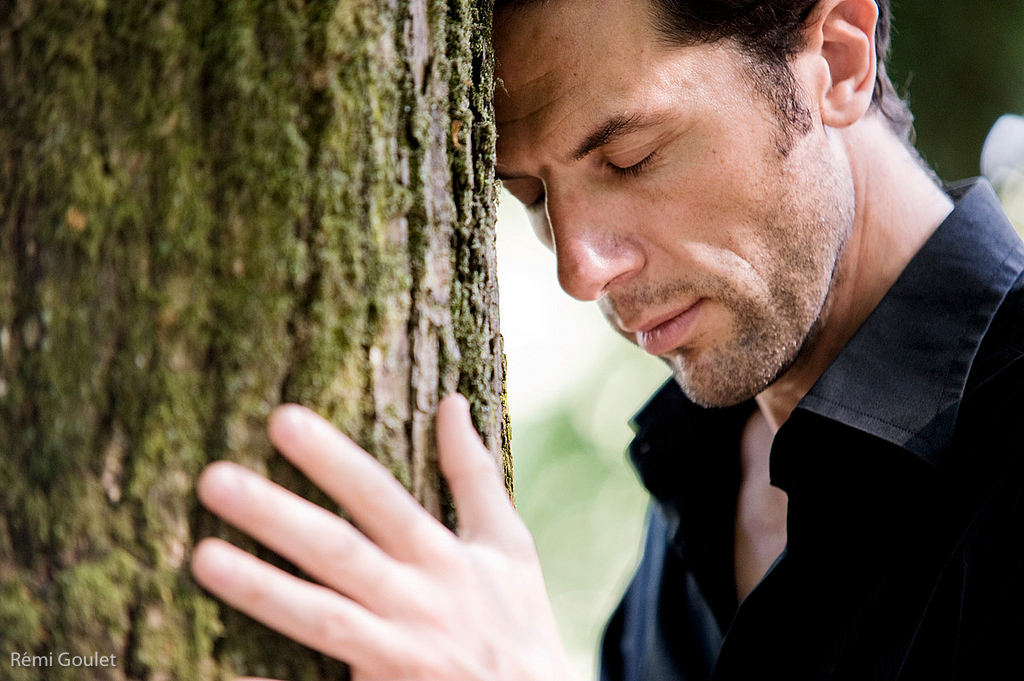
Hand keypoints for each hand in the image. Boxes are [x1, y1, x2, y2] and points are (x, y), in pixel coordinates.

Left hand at [190, 394, 573, 680]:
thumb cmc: (519, 621)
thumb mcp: (511, 544)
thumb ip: (475, 475)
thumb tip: (452, 403)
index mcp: (445, 558)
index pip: (381, 498)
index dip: (333, 460)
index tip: (281, 419)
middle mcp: (417, 603)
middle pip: (339, 553)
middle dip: (278, 516)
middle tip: (214, 480)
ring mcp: (395, 654)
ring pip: (321, 620)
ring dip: (262, 590)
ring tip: (201, 558)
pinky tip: (222, 669)